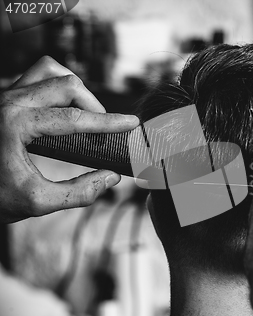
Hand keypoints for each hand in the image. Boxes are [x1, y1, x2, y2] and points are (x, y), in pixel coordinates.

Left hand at [0, 56, 138, 223]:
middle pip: (66, 84)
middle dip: (94, 104)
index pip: (74, 118)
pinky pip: (35, 76)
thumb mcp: (35, 201)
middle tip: (104, 128)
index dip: (109, 122)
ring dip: (74, 88)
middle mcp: (8, 101)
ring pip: (49, 70)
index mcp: (14, 124)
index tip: (133, 123)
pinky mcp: (2, 97)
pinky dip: (56, 86)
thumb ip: (79, 192)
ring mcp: (3, 96)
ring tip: (84, 112)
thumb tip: (110, 177)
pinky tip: (62, 108)